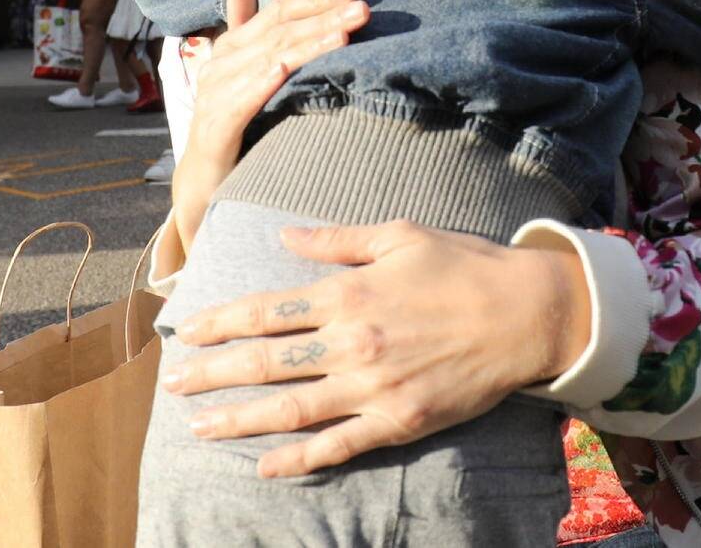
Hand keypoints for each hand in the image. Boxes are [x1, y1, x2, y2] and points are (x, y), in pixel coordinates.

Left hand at [165, 221, 590, 477]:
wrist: (528, 313)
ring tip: (200, 427)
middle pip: (265, 363)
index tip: (187, 330)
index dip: (220, 322)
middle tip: (173, 385)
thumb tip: (287, 236)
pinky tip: (265, 466)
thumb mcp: (402, 235)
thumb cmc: (467, 265)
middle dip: (212, 374)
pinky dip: (296, 460)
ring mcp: (373, 387)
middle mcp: (352, 342)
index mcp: (350, 293)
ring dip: (238, 420)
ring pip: (288, 410)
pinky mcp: (397, 420)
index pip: (267, 310)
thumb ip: (339, 240)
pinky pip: (336, 447)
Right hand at [170, 0, 367, 256]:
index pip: (277, 11)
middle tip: (362, 9)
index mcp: (232, 46)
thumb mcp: (249, 67)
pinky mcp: (215, 128)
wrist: (207, 179)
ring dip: (307, 46)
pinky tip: (283, 70)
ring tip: (343, 35)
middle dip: (322, 18)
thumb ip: (254, 22)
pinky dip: (261, 83)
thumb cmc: (237, 117)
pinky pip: (240, 101)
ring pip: (268, 61)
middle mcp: (221, 64)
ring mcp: (214, 95)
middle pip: (278, 32)